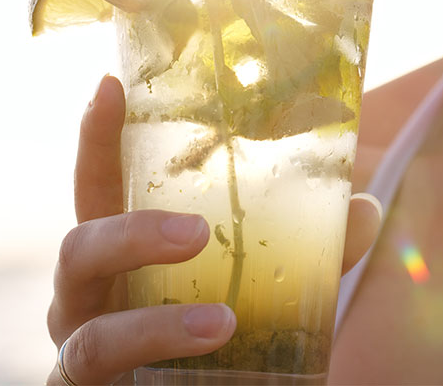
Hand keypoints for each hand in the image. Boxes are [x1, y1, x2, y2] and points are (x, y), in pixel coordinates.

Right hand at [46, 75, 380, 384]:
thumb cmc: (219, 332)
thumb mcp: (265, 284)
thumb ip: (309, 249)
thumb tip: (363, 205)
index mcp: (125, 251)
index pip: (101, 185)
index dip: (98, 137)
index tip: (111, 86)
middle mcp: (93, 293)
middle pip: (79, 247)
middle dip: (132, 232)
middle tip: (196, 232)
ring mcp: (83, 346)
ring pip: (90, 330)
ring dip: (155, 323)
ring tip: (223, 320)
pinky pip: (99, 374)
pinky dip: (157, 359)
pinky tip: (211, 349)